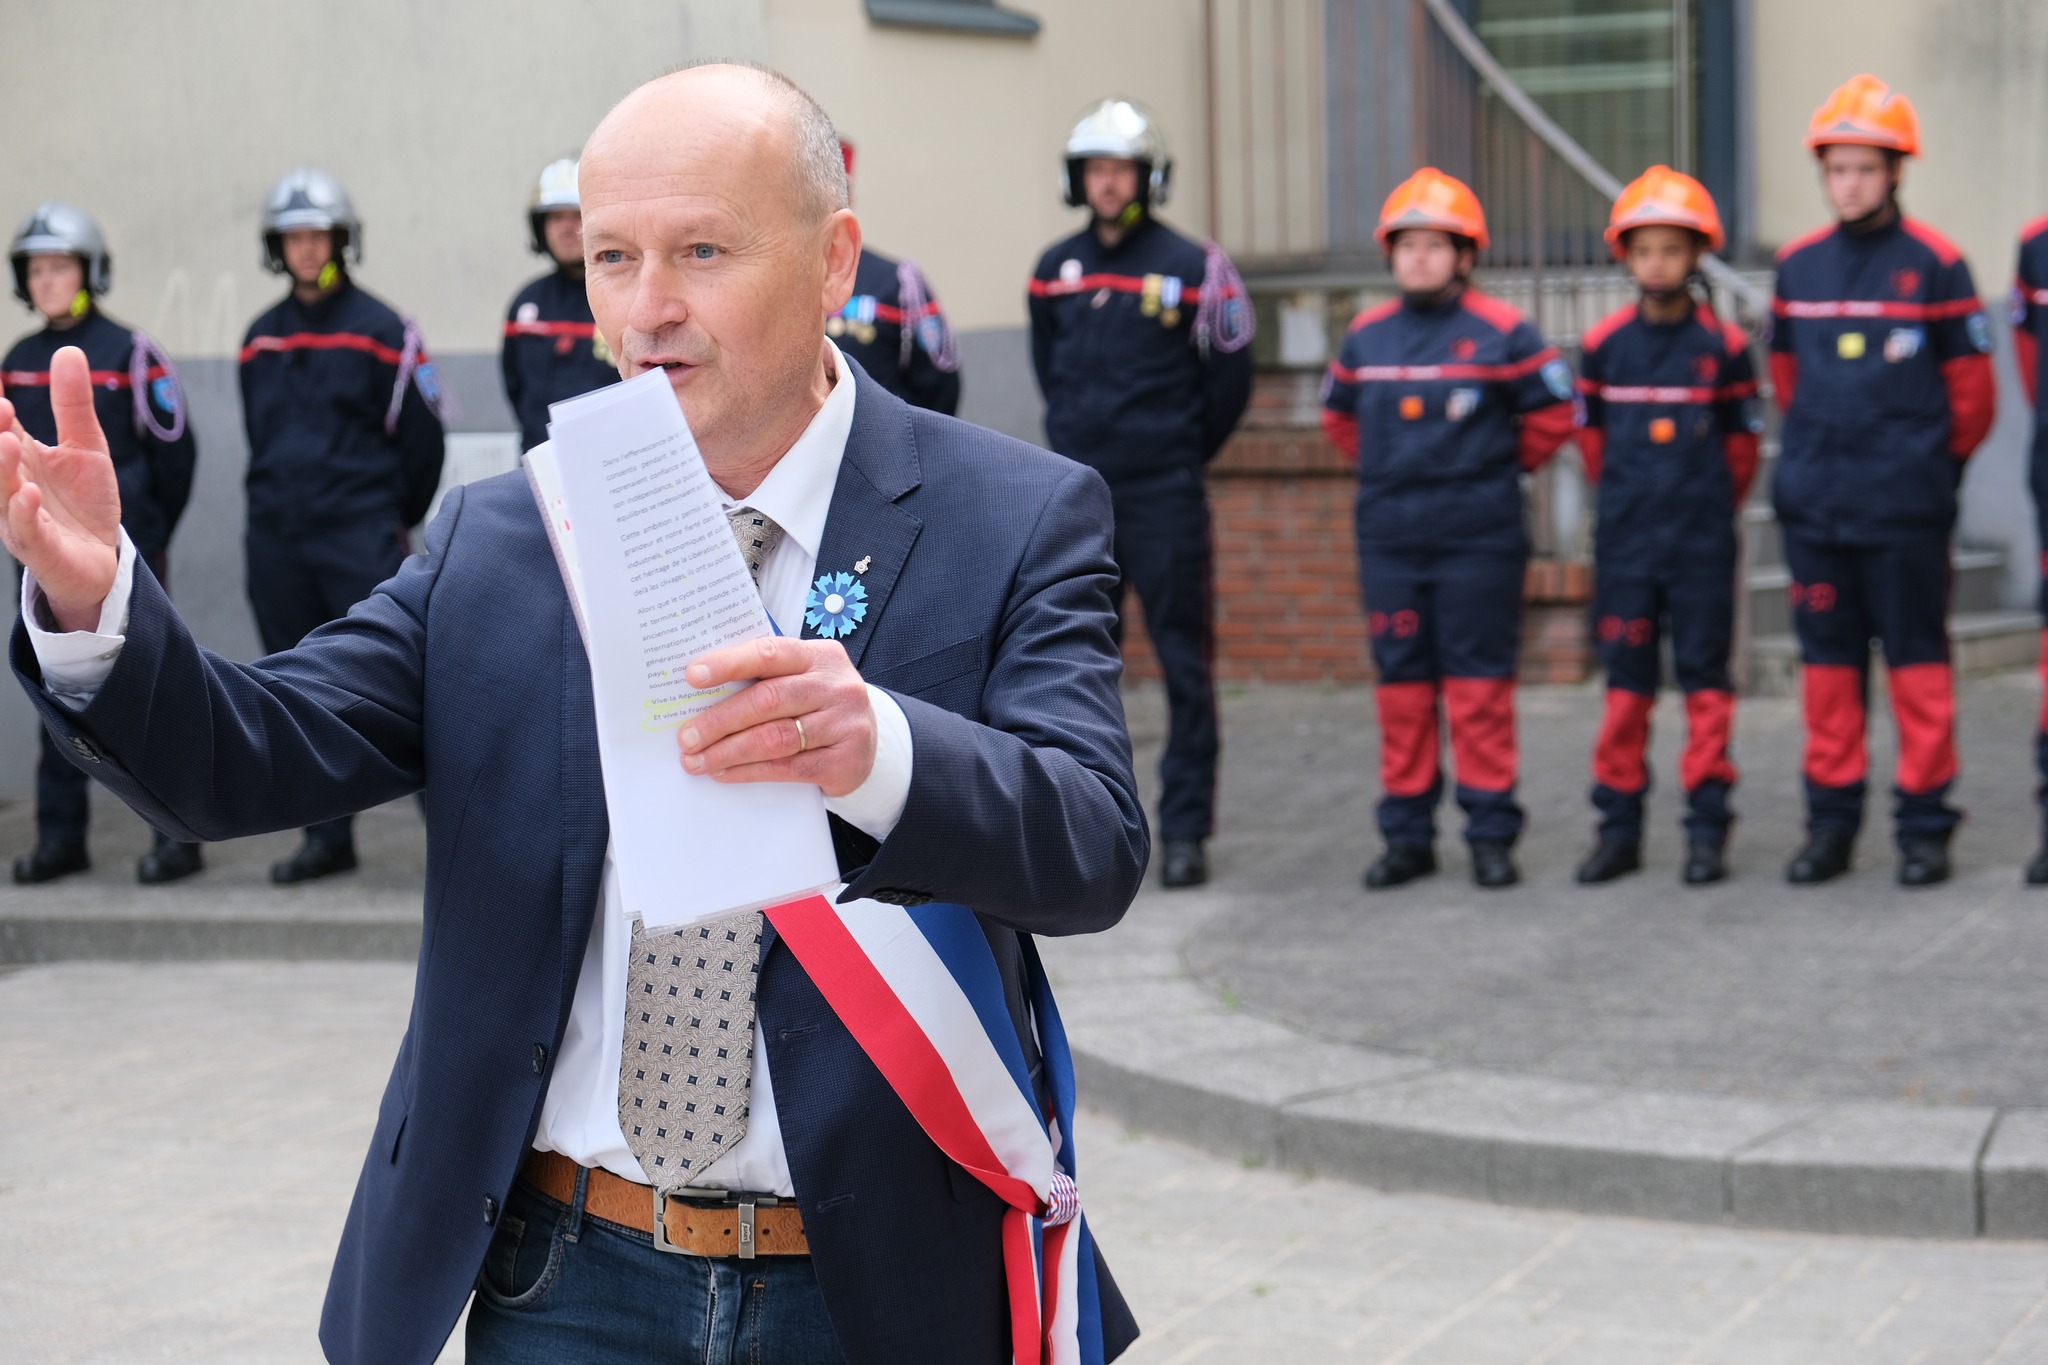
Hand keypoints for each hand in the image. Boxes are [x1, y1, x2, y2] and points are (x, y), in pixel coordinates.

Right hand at [0, 347, 120, 630]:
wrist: (101, 558)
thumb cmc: (83, 502)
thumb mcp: (87, 447)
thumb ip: (72, 405)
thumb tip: (68, 350)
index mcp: (20, 458)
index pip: (0, 427)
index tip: (0, 390)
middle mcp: (12, 485)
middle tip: (0, 409)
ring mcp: (21, 518)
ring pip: (3, 492)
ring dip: (1, 468)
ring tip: (7, 441)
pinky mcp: (39, 547)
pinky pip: (26, 530)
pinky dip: (23, 512)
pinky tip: (26, 494)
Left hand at [677, 636, 876, 796]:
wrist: (868, 743)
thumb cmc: (819, 705)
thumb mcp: (803, 679)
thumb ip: (766, 677)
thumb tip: (701, 692)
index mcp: (819, 656)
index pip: (770, 653)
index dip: (729, 663)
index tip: (693, 676)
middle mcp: (837, 686)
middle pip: (768, 699)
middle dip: (720, 720)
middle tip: (687, 737)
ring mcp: (844, 723)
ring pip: (775, 738)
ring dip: (729, 751)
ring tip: (697, 760)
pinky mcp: (844, 760)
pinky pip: (788, 768)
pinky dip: (750, 771)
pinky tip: (725, 772)